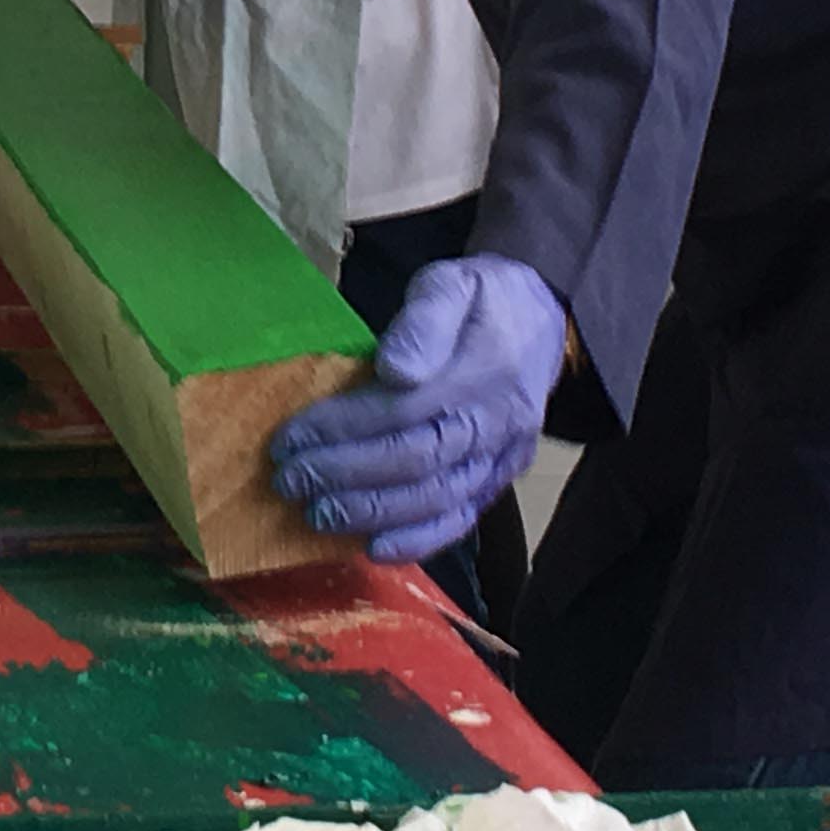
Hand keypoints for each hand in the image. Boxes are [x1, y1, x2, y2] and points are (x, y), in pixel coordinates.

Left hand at [268, 258, 570, 563]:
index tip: (291, 437)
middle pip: (416, 460)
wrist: (539, 322)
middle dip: (345, 474)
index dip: (343, 428)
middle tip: (290, 480)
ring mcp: (502, 458)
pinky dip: (416, 540)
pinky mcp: (498, 482)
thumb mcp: (452, 283)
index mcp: (486, 370)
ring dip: (370, 512)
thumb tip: (396, 369)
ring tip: (316, 514)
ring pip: (436, 498)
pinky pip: (460, 520)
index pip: (405, 409)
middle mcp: (498, 422)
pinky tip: (372, 547)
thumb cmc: (481, 302)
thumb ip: (425, 319)